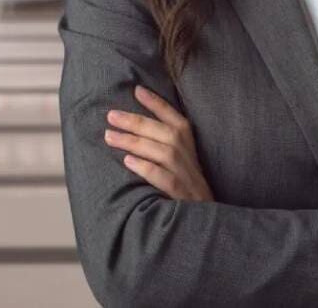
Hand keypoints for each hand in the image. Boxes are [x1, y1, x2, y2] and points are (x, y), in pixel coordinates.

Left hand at [104, 85, 214, 202]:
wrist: (207, 226)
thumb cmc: (186, 194)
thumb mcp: (181, 168)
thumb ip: (163, 148)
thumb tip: (132, 129)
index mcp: (191, 150)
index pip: (177, 120)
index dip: (158, 104)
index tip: (137, 90)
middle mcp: (192, 161)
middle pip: (167, 134)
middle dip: (137, 122)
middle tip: (111, 116)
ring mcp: (190, 181)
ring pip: (165, 153)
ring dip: (136, 142)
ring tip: (110, 136)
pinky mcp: (185, 200)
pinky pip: (167, 180)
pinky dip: (148, 169)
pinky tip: (128, 162)